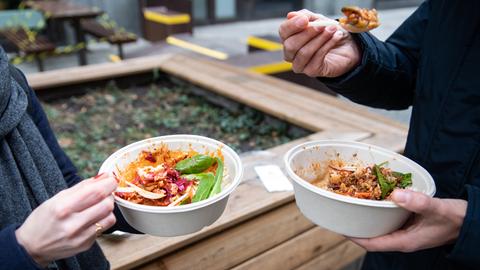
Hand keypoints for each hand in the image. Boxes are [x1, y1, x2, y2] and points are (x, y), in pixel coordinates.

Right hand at [15, 173, 117, 266]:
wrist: (32, 246)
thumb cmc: (43, 219)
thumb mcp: (57, 198)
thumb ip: (82, 187)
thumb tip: (104, 177)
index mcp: (63, 208)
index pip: (96, 192)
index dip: (109, 183)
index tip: (111, 179)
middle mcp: (72, 224)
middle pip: (107, 204)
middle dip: (109, 195)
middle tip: (103, 193)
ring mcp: (80, 237)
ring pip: (110, 217)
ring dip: (107, 208)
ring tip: (97, 206)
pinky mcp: (86, 245)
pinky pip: (103, 228)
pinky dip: (102, 220)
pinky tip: (91, 219)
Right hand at [279, 9, 361, 77]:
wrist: (346, 47)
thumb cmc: (329, 33)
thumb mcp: (319, 20)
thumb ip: (306, 16)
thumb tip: (290, 15)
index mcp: (289, 38)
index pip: (283, 31)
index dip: (292, 25)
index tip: (305, 19)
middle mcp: (291, 53)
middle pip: (290, 45)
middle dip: (307, 33)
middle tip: (322, 25)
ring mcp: (300, 64)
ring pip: (304, 53)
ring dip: (320, 39)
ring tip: (332, 30)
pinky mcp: (311, 71)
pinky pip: (317, 58)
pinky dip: (328, 45)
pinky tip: (336, 37)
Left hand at [350, 189, 466, 251]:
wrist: (471, 221)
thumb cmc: (455, 219)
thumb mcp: (437, 209)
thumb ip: (418, 202)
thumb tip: (396, 194)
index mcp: (404, 241)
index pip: (373, 244)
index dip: (355, 237)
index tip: (341, 227)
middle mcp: (402, 238)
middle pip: (373, 236)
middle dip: (357, 226)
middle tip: (343, 212)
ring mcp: (405, 232)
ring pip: (381, 227)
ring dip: (368, 217)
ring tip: (354, 203)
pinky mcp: (410, 224)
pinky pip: (390, 219)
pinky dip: (381, 210)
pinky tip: (376, 198)